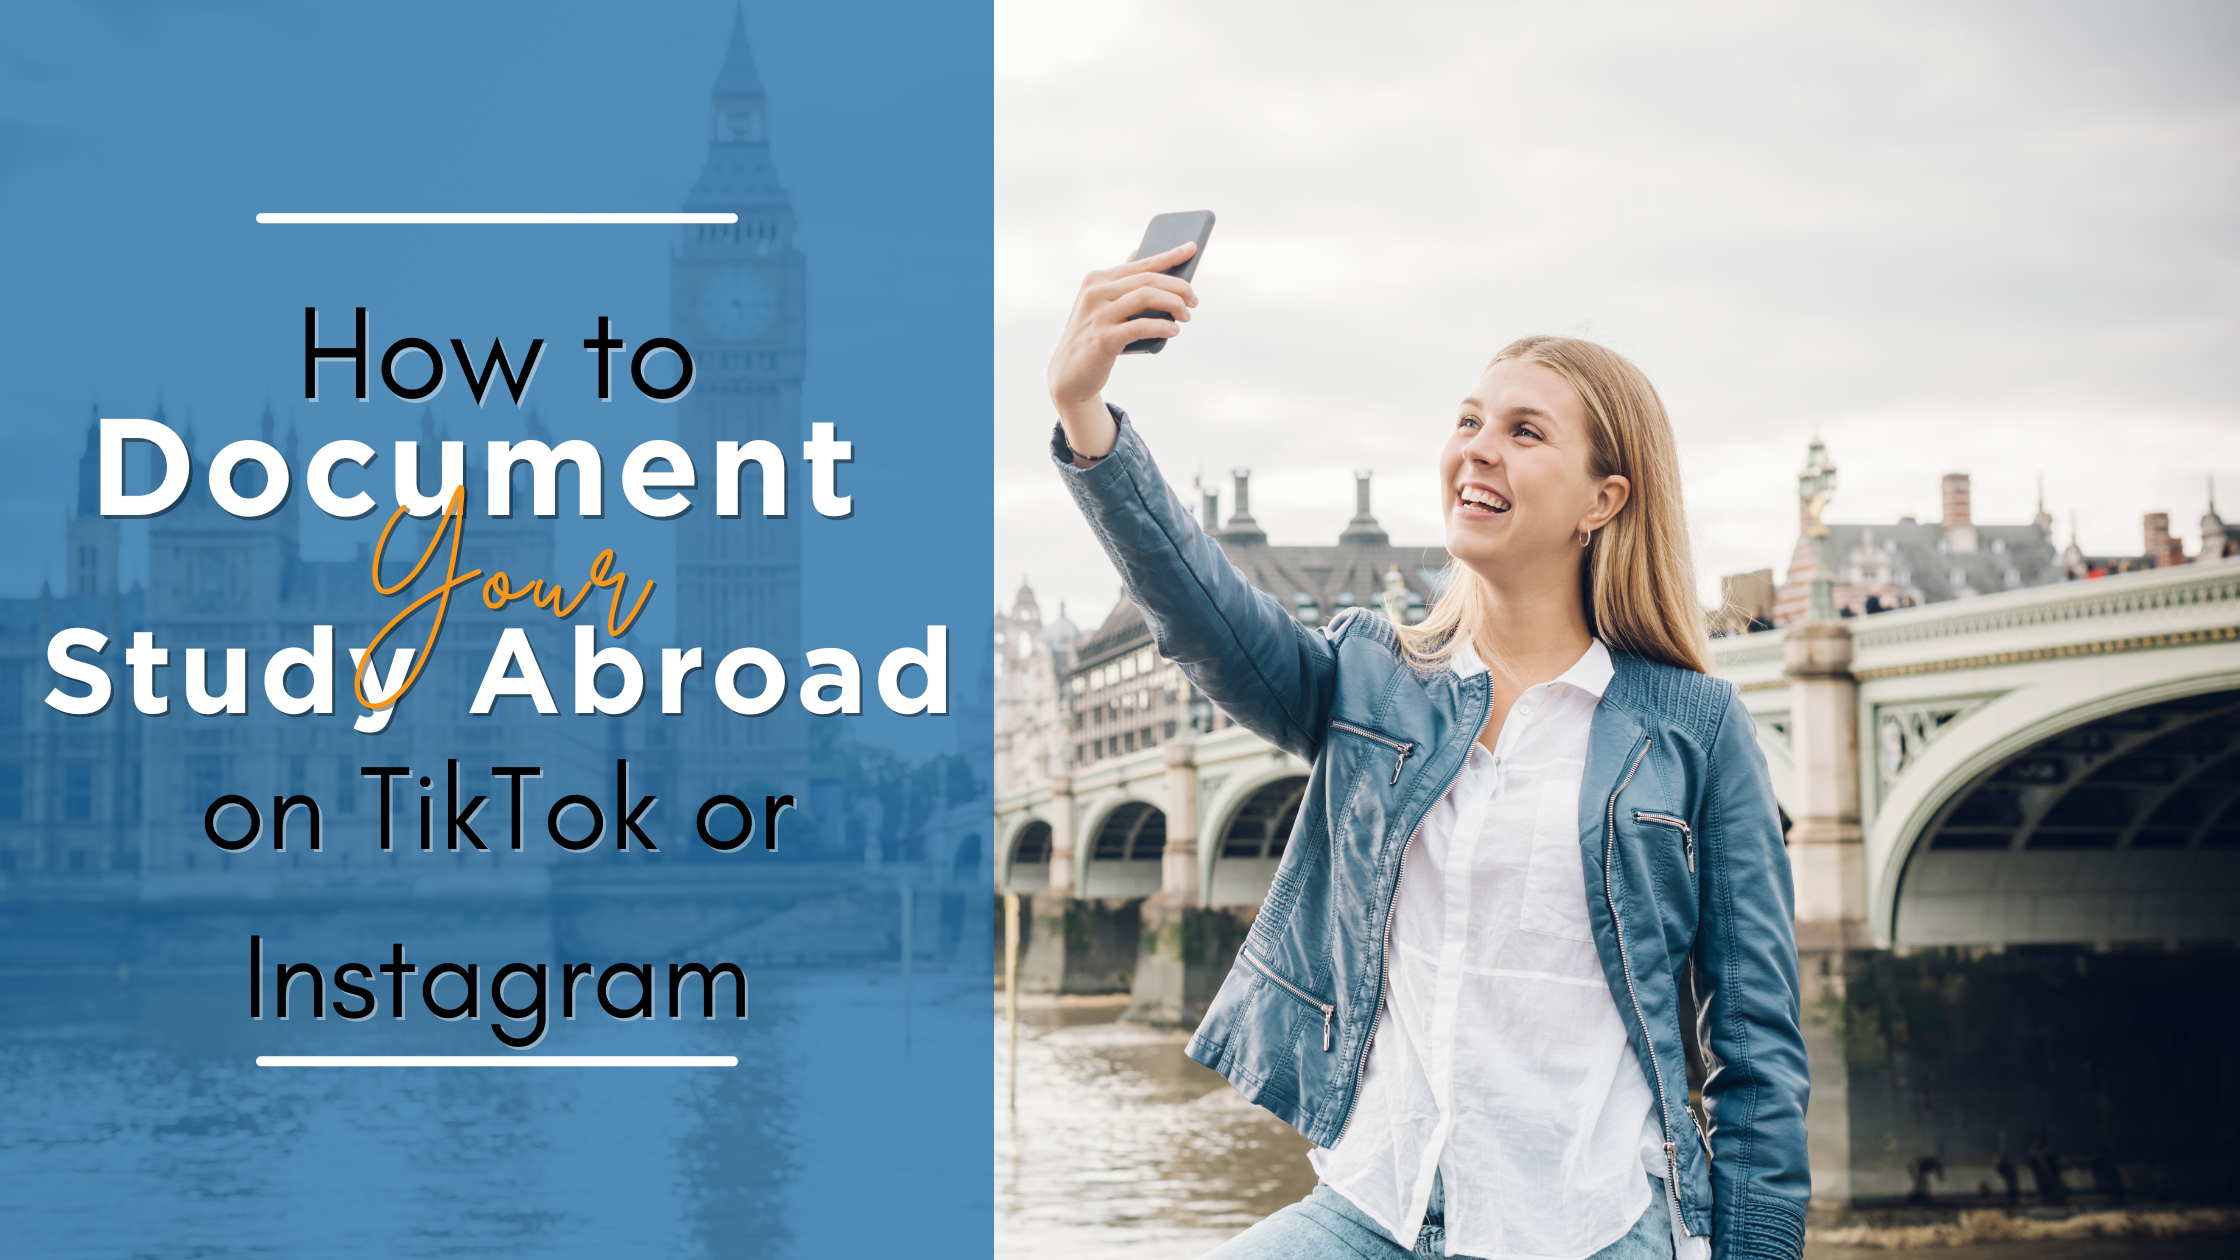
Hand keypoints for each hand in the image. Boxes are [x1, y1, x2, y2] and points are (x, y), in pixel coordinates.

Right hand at [1045, 241, 1198, 462]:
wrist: (1069, 374)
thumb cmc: (1093, 336)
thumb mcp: (1101, 305)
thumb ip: (1120, 282)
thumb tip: (1141, 254)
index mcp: (1097, 280)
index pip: (1141, 263)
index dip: (1169, 255)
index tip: (1192, 248)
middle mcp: (1095, 293)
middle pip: (1148, 279)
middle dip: (1178, 287)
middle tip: (1194, 300)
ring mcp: (1098, 315)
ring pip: (1146, 297)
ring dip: (1174, 304)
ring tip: (1186, 316)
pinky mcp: (1103, 339)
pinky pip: (1141, 326)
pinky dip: (1162, 326)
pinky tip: (1173, 331)